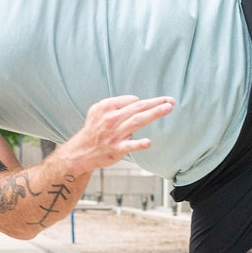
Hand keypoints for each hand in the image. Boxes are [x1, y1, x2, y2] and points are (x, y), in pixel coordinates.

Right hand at [60, 95, 174, 175]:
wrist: (81, 151)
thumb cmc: (94, 129)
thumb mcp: (98, 110)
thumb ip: (116, 104)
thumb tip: (138, 101)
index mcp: (106, 107)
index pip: (131, 100)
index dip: (143, 103)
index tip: (150, 106)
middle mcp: (111, 119)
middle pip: (138, 108)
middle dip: (156, 103)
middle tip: (170, 100)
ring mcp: (114, 134)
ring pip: (137, 121)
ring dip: (154, 114)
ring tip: (167, 108)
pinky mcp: (116, 149)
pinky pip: (129, 146)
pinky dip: (138, 144)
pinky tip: (148, 142)